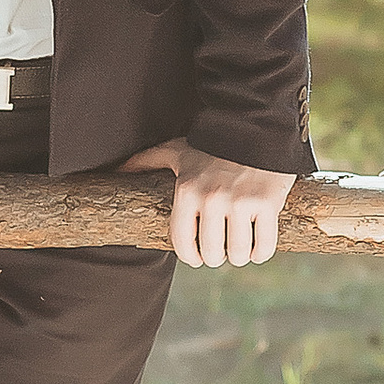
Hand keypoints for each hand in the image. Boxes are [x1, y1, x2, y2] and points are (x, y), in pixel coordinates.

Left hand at [121, 141, 295, 270]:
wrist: (254, 125)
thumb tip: (115, 172)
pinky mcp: (268, 204)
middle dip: (217, 257)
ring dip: (240, 256)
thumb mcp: (175, 151)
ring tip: (240, 248)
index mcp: (186, 192)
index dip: (191, 257)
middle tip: (222, 249)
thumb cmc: (211, 144)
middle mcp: (211, 199)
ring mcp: (241, 203)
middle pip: (213, 254)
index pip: (183, 244)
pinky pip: (264, 247)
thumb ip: (145, 161)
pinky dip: (261, 253)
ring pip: (238, 254)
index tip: (198, 258)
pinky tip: (258, 248)